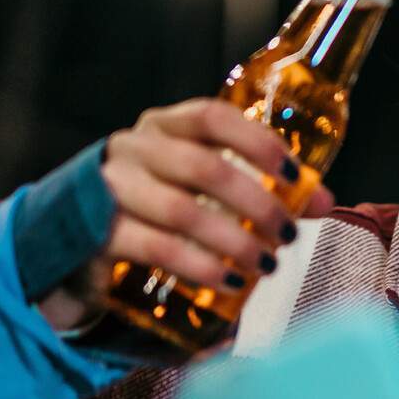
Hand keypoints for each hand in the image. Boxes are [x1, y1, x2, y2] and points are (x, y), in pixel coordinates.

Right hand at [40, 99, 336, 329]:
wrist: (74, 243)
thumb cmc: (152, 208)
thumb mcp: (201, 191)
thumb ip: (259, 189)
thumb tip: (323, 200)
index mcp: (162, 127)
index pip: (212, 116)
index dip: (257, 142)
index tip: (293, 175)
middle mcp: (133, 149)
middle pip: (205, 168)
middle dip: (256, 204)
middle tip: (287, 234)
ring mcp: (110, 189)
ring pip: (183, 211)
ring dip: (233, 242)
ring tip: (265, 265)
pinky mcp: (98, 233)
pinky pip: (158, 248)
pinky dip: (201, 267)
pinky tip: (229, 282)